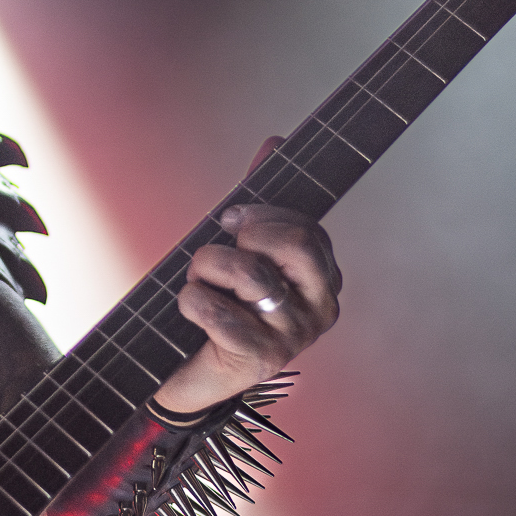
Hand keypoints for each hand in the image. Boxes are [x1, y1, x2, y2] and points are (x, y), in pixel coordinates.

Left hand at [152, 138, 341, 413]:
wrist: (194, 374)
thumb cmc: (221, 305)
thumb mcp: (241, 251)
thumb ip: (260, 201)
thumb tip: (277, 141)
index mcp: (324, 280)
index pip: (306, 228)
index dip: (261, 215)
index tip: (229, 219)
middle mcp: (320, 310)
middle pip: (289, 243)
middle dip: (239, 238)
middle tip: (214, 256)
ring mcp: (294, 338)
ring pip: (246, 273)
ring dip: (205, 270)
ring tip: (199, 285)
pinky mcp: (260, 360)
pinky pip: (217, 309)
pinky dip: (191, 301)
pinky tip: (191, 314)